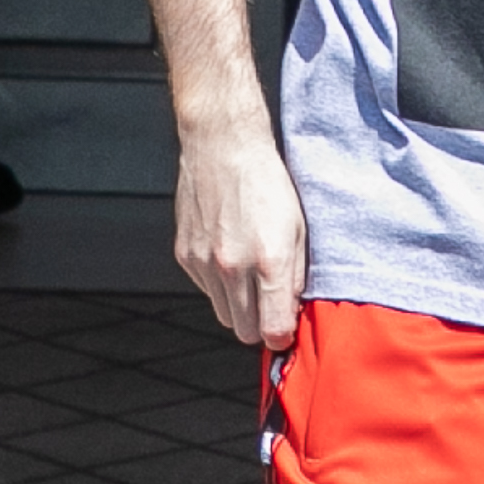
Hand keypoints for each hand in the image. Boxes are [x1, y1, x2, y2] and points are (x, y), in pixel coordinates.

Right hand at [174, 123, 306, 348]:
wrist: (223, 146)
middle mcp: (233, 266)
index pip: (272, 330)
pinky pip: (205, 290)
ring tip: (250, 275)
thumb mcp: (298, 228)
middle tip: (269, 305)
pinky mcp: (185, 255)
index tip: (285, 329)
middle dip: (259, 325)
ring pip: (223, 314)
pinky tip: (229, 253)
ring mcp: (205, 262)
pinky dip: (218, 283)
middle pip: (245, 331)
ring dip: (238, 306)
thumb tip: (290, 313)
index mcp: (269, 260)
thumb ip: (296, 276)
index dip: (281, 336)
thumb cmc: (267, 183)